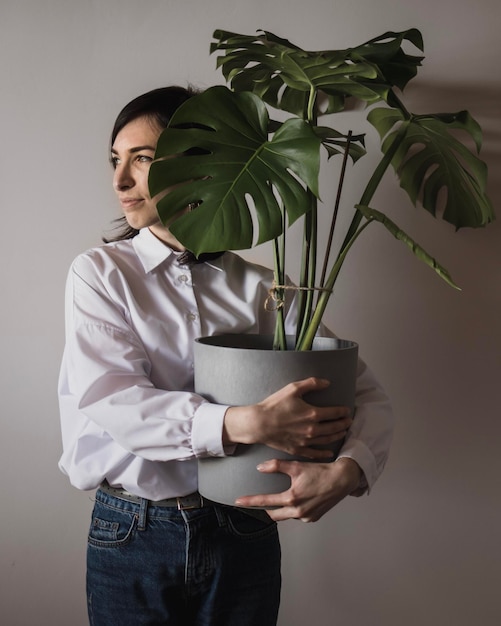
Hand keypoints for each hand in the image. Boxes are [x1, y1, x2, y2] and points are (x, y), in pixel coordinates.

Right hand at [223, 377, 352, 459]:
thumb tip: (327, 382)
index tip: (347, 410)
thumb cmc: (275, 405)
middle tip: (349, 421)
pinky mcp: (298, 449)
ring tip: (343, 432)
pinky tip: (329, 453)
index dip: (343, 412)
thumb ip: (311, 383)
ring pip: (327, 440)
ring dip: (337, 435)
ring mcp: (306, 441)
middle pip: (334, 427)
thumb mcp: (292, 388)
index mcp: (313, 414)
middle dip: (344, 424)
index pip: (335, 413)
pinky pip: (314, 453)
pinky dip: (324, 453)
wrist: (259, 423)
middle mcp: (313, 429)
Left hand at [234, 457, 362, 521]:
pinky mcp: (313, 518)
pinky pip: (297, 516)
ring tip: (274, 501)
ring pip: (286, 516)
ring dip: (279, 510)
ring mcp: (306, 516)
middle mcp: (298, 511)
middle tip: (254, 505)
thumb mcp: (297, 466)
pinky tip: (293, 502)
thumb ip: (277, 466)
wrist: (342, 479)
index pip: (265, 502)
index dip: (250, 502)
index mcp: (292, 498)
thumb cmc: (320, 471)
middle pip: (273, 514)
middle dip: (263, 510)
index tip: (238, 502)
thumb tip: (260, 467)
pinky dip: (292, 510)